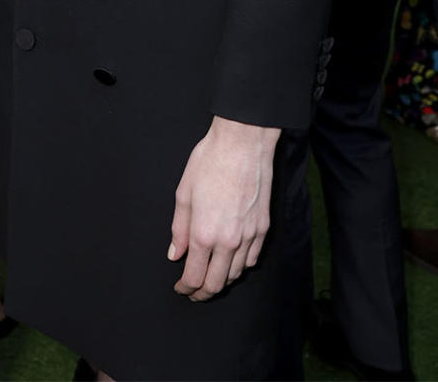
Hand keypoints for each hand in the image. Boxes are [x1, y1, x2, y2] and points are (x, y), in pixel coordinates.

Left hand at [168, 115, 279, 301]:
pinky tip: (233, 261)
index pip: (194, 277)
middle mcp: (228, 241)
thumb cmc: (209, 162)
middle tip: (194, 292)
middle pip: (216, 284)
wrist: (242, 144)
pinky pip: (252, 259)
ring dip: (222, 280)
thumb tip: (174, 254)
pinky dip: (241, 266)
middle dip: (203, 293)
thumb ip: (178, 229)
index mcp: (204, 233)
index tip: (180, 288)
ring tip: (211, 276)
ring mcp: (249, 236)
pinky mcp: (263, 228)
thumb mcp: (183, 193)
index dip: (185, 288)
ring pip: (237, 274)